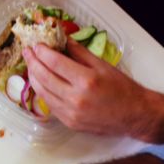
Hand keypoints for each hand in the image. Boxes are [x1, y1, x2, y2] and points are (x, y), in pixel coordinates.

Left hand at [23, 38, 155, 137]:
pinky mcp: (70, 123)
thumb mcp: (102, 65)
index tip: (37, 44)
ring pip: (42, 92)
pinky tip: (40, 81)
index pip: (55, 63)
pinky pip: (49, 104)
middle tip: (27, 51)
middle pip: (44, 77)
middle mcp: (76, 98)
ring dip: (33, 76)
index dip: (42, 52)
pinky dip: (42, 91)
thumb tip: (61, 39)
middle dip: (33, 62)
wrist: (135, 115)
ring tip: (31, 65)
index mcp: (86, 81)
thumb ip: (79, 52)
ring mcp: (71, 114)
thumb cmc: (122, 88)